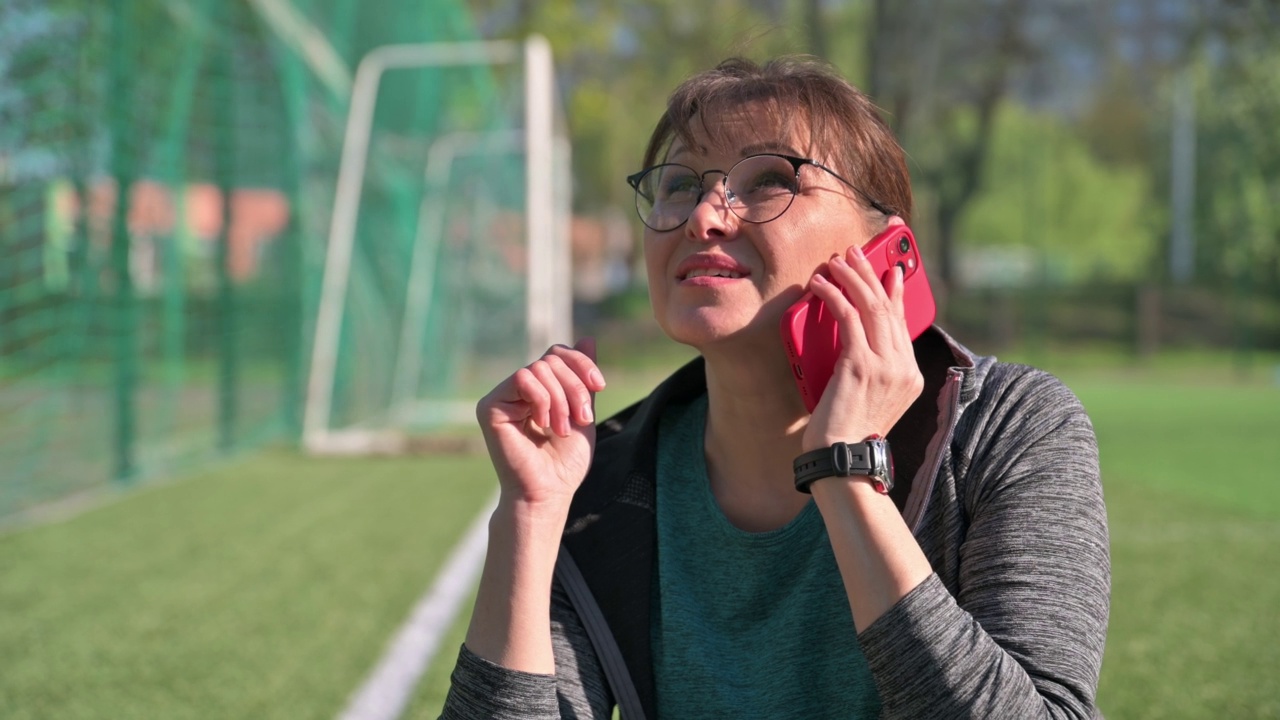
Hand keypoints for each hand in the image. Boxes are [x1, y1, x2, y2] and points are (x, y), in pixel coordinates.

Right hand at [476, 338, 605, 509]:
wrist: (548, 492)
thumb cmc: (565, 462)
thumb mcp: (583, 413)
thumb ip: (582, 379)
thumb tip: (587, 339)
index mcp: (539, 389)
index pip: (557, 355)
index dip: (581, 363)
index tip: (600, 385)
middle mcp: (518, 390)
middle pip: (551, 360)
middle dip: (574, 387)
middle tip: (581, 419)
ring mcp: (502, 396)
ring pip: (539, 368)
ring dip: (560, 398)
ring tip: (562, 428)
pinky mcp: (490, 406)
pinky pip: (522, 379)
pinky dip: (542, 399)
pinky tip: (543, 424)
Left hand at [802, 245, 923, 450]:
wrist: (842, 460)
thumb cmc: (844, 434)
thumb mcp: (867, 398)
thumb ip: (870, 368)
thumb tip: (851, 337)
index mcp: (910, 376)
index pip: (902, 323)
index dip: (896, 292)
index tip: (890, 270)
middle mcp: (903, 368)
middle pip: (889, 307)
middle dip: (871, 273)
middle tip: (855, 252)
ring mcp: (886, 366)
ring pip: (872, 306)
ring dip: (852, 277)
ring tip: (836, 261)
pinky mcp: (861, 366)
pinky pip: (849, 318)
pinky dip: (834, 296)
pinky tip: (820, 285)